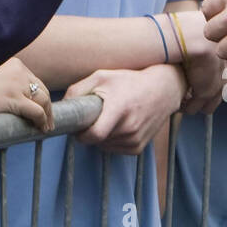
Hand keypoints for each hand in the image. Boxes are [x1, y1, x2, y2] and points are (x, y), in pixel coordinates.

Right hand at [0, 57, 52, 130]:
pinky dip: (42, 121)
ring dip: (47, 116)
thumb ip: (6, 82)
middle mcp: (18, 70)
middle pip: (42, 89)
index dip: (40, 95)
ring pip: (43, 101)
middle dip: (47, 106)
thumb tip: (17, 98)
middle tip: (48, 120)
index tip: (42, 106)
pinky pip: (37, 112)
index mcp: (13, 63)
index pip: (33, 79)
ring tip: (46, 127)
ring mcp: (17, 84)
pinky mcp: (15, 99)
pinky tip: (41, 129)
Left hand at [65, 65, 185, 153]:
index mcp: (119, 108)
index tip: (77, 128)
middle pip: (97, 141)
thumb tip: (62, 107)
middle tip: (94, 117)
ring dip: (101, 137)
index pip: (94, 135)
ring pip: (104, 146)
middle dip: (90, 132)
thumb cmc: (129, 81)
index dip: (81, 135)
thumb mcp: (102, 77)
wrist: (163, 90)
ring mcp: (135, 139)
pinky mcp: (139, 148)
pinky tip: (118, 126)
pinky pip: (115, 149)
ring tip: (109, 118)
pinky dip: (111, 141)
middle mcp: (129, 127)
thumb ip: (78, 90)